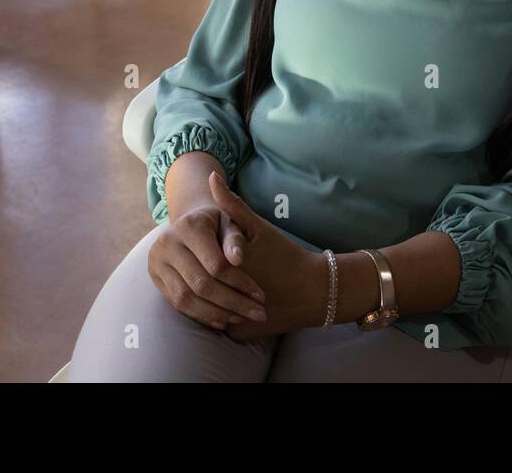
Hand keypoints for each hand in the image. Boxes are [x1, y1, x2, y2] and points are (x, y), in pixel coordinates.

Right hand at [148, 195, 268, 331]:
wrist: (190, 223)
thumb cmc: (218, 224)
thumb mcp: (231, 223)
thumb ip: (236, 239)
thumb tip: (238, 259)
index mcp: (189, 226)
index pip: (216, 264)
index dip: (240, 284)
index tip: (261, 296)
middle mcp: (168, 243)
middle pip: (201, 284)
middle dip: (233, 303)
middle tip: (258, 314)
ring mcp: (157, 262)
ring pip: (187, 298)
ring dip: (217, 313)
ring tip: (242, 319)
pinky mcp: (155, 277)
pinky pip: (178, 304)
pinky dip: (202, 315)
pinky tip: (223, 320)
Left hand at [205, 172, 327, 342]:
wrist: (316, 292)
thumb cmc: (286, 256)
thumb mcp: (259, 228)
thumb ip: (232, 204)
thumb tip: (211, 176)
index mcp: (226, 267)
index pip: (195, 260)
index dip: (201, 253)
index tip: (207, 249)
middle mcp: (224, 294)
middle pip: (197, 283)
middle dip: (199, 275)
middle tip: (206, 265)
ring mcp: (230, 317)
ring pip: (204, 306)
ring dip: (207, 296)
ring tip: (216, 282)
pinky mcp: (239, 334)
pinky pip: (219, 322)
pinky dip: (221, 313)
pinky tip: (230, 301)